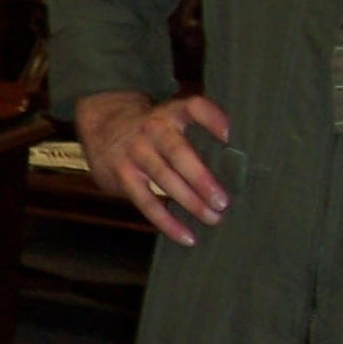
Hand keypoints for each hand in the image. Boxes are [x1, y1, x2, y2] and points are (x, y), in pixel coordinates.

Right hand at [75, 89, 232, 247]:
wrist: (103, 124)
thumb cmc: (152, 128)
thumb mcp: (171, 116)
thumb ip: (199, 131)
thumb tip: (239, 164)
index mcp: (170, 113)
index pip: (192, 107)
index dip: (211, 119)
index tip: (230, 136)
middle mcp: (151, 129)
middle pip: (177, 153)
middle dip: (201, 178)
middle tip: (223, 201)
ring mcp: (134, 152)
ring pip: (163, 179)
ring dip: (189, 201)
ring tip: (212, 218)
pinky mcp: (122, 175)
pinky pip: (145, 202)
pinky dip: (166, 221)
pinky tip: (186, 236)